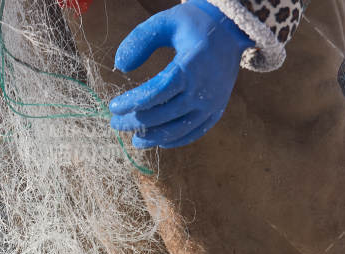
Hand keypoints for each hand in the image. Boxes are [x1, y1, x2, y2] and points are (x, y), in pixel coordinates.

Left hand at [108, 0, 252, 149]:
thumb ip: (140, 40)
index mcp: (190, 68)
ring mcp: (211, 104)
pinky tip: (158, 141)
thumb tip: (120, 66)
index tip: (113, 106)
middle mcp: (203, 90)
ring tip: (134, 138)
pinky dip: (175, 140)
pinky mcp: (216, 111)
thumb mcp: (166, 22)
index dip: (131, 103)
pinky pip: (194, 133)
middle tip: (116, 123)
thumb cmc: (194, 25)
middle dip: (135, 122)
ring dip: (152, 137)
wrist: (231, 32)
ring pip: (177, 130)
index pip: (154, 94)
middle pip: (161, 116)